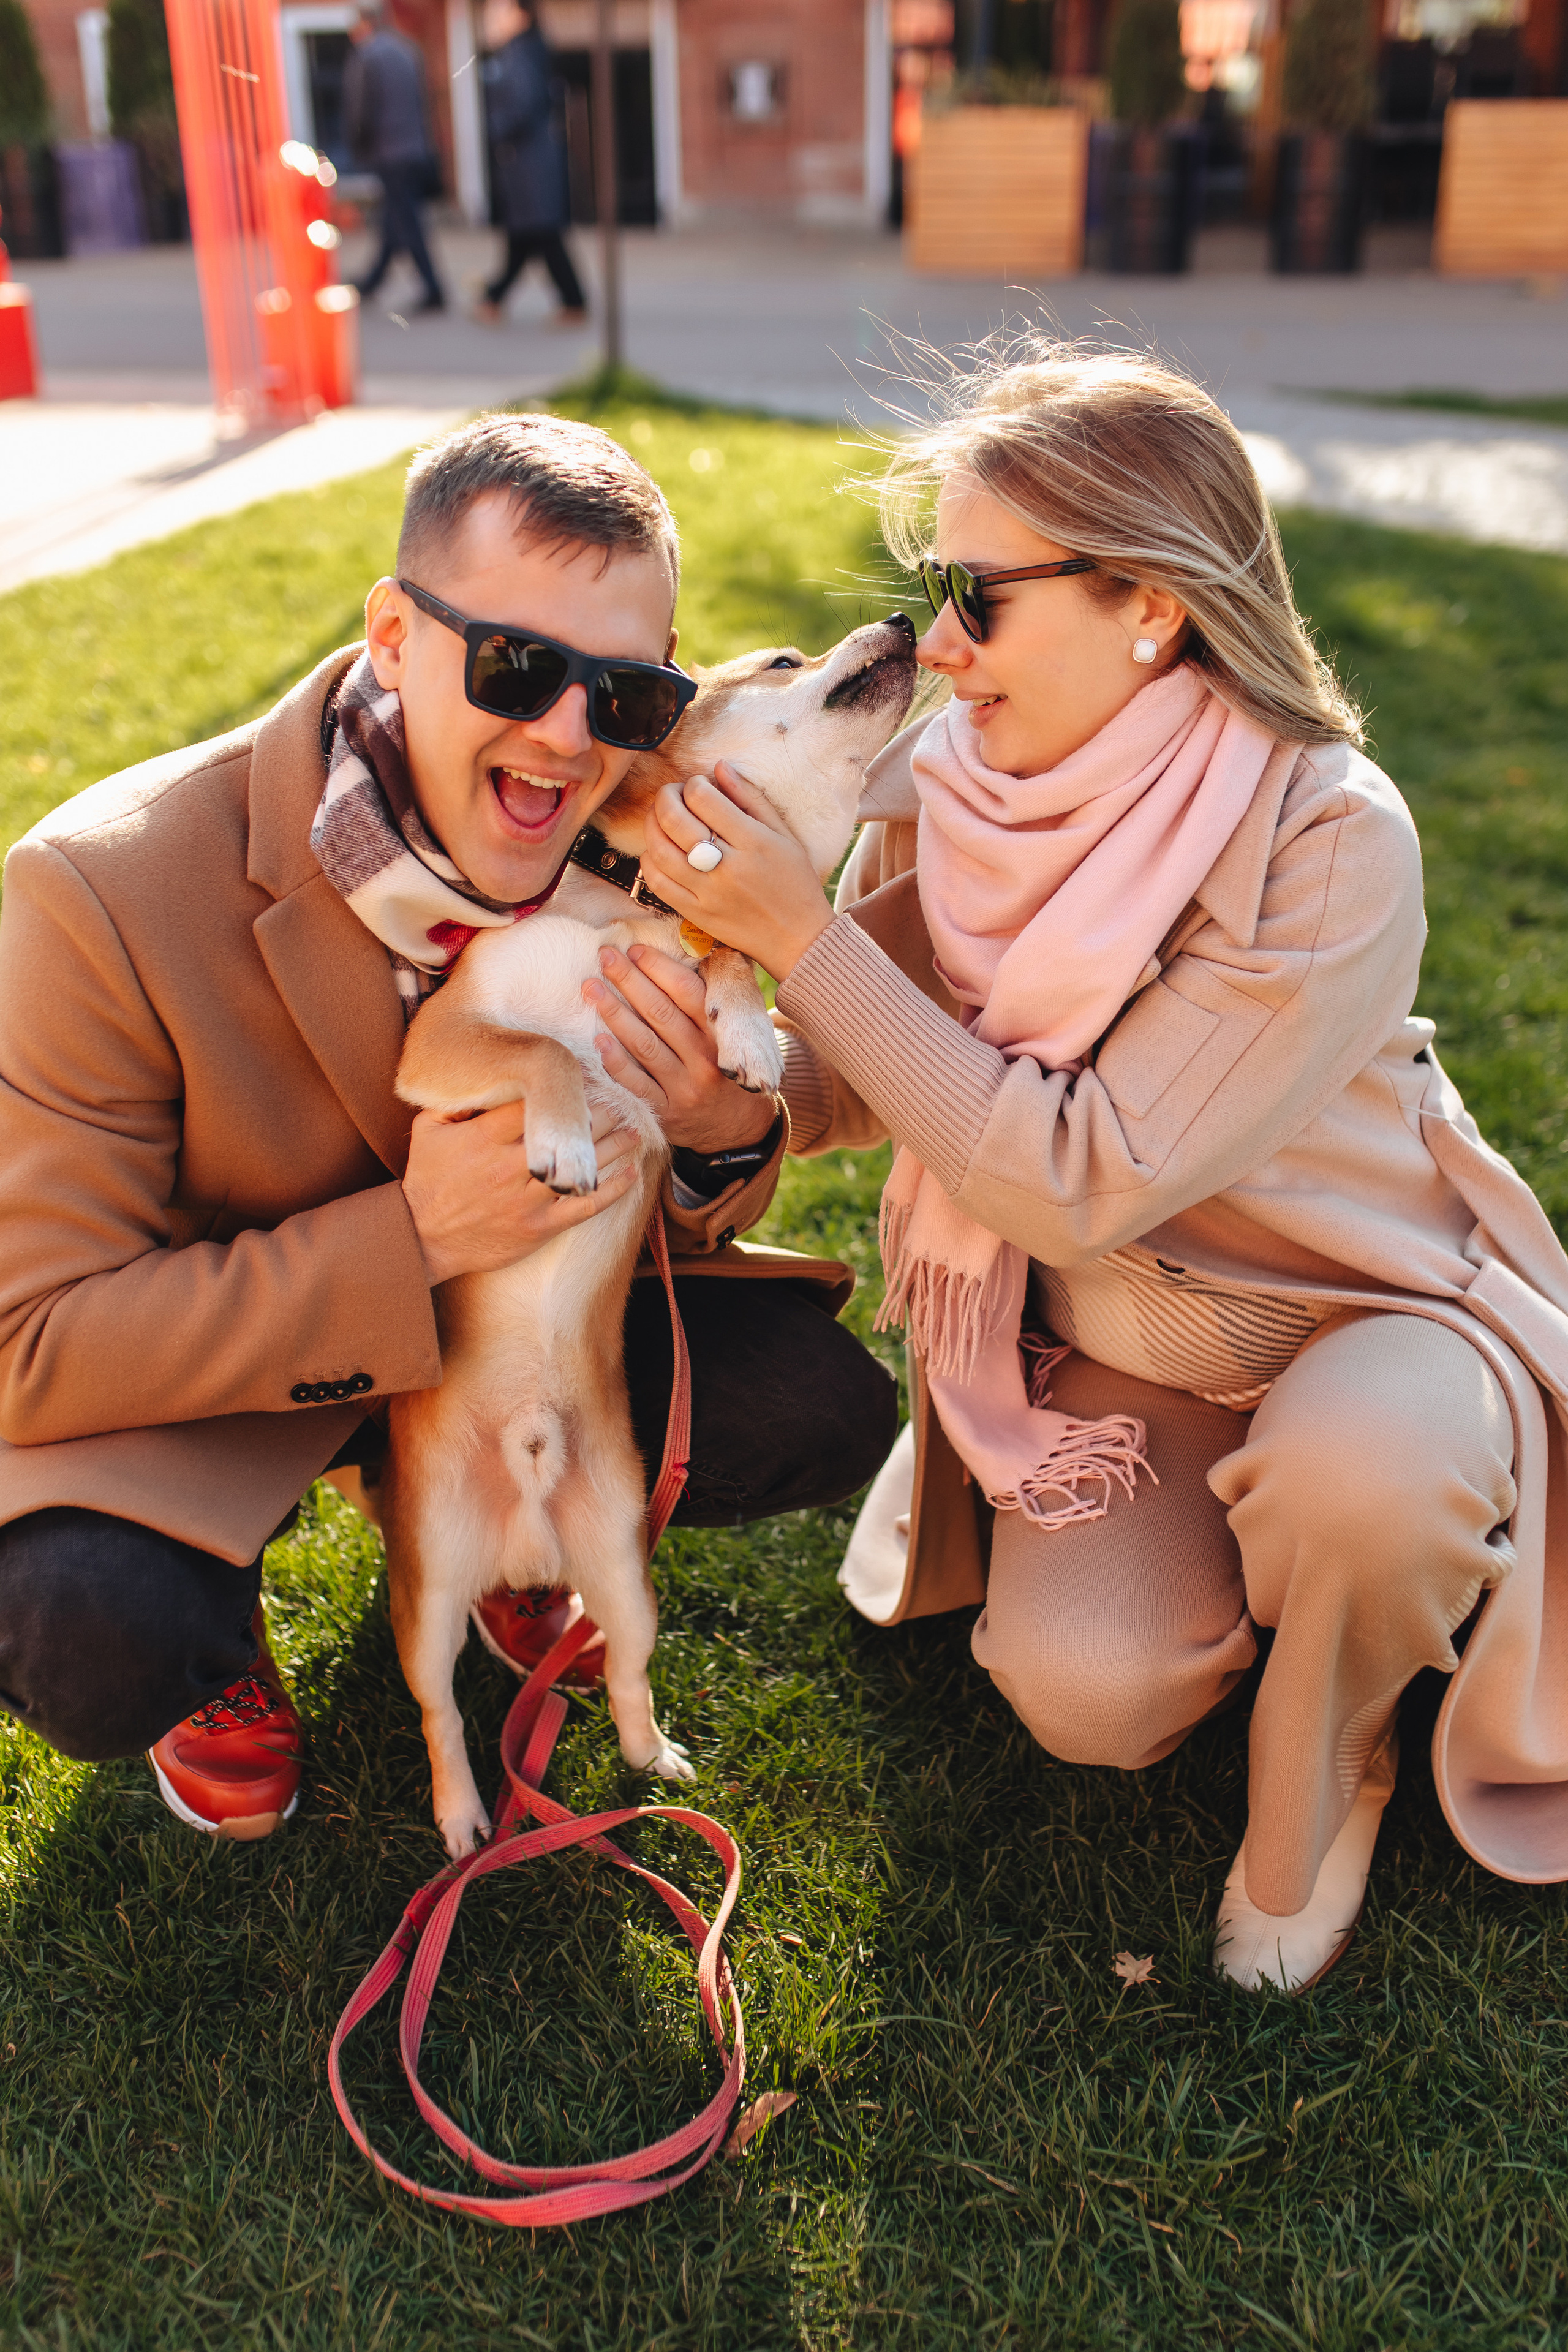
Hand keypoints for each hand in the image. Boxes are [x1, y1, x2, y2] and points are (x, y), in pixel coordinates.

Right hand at [403, 1098, 638, 1286]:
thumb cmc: (427, 1181)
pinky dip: (614, 1189)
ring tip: (633, 1129)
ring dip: (615, 1145)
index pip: (535, 1104)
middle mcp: (511, 1166)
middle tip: (618, 1100)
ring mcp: (528, 1199)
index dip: (563, 1089)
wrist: (424, 1237)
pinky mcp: (540, 1227)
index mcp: (485, 1138)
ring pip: (583, 1165)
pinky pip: (586, 1205)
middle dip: (599, 1113)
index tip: (583, 1078)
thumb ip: (453, 1101)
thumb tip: (481, 1075)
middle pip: (568, 1131)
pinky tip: (633, 1173)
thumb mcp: (427, 1131)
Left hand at [584, 939, 777, 1152]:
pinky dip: (616, 1061)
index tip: (635, 949)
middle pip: (661, 1015)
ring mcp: (684, 1089)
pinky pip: (636, 1084)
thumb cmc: (728, 1067)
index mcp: (722, 1036)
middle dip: (630, 981)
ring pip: (644, 1046)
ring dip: (614, 1013)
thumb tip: (683, 955)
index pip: (688, 994)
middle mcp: (705, 1061)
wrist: (739, 1128)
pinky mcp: (665, 1112)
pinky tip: (598, 1039)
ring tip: (591, 988)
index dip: (660, 969)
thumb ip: (711, 1003)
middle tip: (605, 956)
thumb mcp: (735, 1036)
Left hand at [640, 762, 833, 983]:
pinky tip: (658, 850)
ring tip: (660, 818)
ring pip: (660, 850)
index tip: (698, 786)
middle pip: (676, 820)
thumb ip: (751, 798)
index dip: (694, 784)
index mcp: (754, 842)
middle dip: (665, 797)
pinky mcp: (696, 914)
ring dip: (652, 825)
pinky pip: (658, 883)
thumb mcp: (783, 835)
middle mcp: (728, 866)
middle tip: (671, 794)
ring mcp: (709, 893)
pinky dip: (650, 860)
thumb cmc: (795, 883)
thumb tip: (719, 767)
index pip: (704, 798)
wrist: (797, 938)